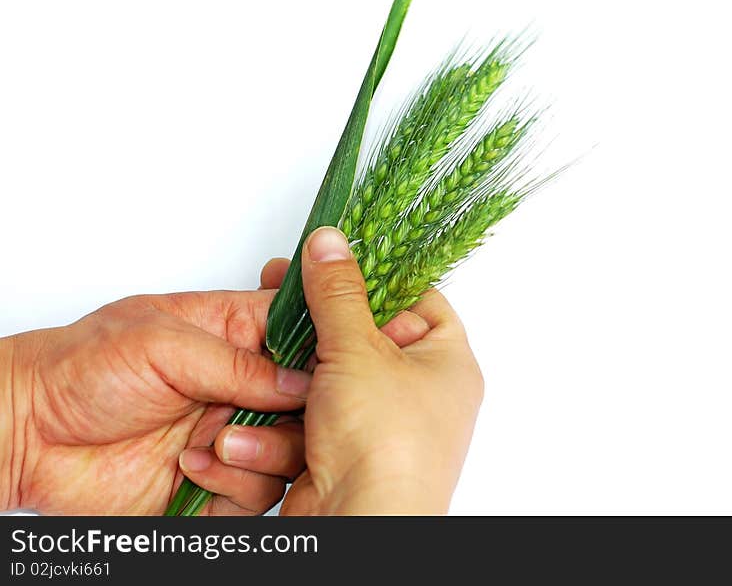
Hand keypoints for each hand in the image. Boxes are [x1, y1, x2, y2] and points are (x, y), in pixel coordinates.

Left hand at [0, 287, 312, 514]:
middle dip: (300, 414)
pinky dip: (233, 484)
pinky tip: (193, 469)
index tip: (329, 367)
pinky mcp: (215, 482)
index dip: (322, 349)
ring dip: (263, 452)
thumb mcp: (162, 343)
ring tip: (216, 444)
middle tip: (275, 414)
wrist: (26, 436)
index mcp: (231, 333)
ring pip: (291, 451)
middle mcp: (238, 385)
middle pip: (309, 401)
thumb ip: (238, 362)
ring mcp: (229, 433)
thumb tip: (301, 381)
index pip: (301, 332)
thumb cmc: (79, 369)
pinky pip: (258, 493)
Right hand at [264, 226, 482, 514]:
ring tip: (255, 378)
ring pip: (323, 386)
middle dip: (311, 333)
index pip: (416, 300)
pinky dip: (276, 431)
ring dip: (284, 389)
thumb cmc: (384, 444)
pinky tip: (245, 436)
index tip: (331, 262)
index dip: (374, 279)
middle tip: (276, 299)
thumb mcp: (358, 350)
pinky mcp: (341, 458)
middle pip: (360, 342)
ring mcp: (378, 429)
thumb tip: (330, 242)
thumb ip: (338, 293)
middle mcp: (418, 396)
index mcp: (445, 363)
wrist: (360, 530)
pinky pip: (305, 427)